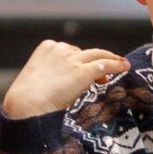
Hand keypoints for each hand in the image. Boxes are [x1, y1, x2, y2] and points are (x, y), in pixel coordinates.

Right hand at [2, 39, 128, 120]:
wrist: (26, 106)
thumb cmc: (27, 99)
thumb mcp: (36, 79)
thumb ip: (50, 74)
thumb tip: (62, 82)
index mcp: (47, 47)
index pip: (69, 50)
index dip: (80, 60)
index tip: (86, 70)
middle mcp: (60, 49)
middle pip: (84, 52)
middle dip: (95, 61)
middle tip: (104, 74)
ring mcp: (72, 60)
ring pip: (98, 55)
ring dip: (111, 60)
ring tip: (121, 65)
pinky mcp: (82, 71)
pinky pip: (105, 64)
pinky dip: (117, 64)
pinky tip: (125, 67)